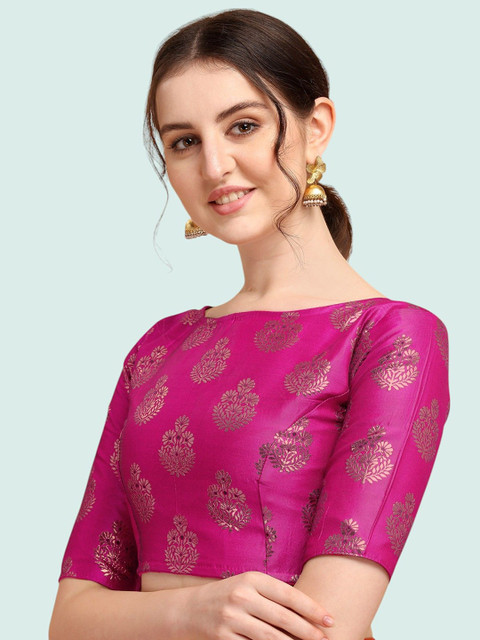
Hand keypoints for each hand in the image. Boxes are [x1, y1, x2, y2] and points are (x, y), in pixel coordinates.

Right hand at [181, 570, 333, 639]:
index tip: (329, 620)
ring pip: (271, 638)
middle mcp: (242, 596)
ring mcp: (231, 618)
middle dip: (308, 631)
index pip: (288, 595)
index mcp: (251, 579)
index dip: (311, 609)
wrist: (189, 609)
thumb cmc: (228, 595)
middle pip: (283, 618)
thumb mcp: (248, 585)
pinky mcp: (223, 638)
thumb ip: (273, 594)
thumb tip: (309, 611)